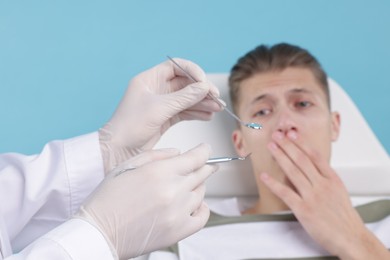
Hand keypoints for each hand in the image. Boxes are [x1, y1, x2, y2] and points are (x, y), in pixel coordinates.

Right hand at [75, 143, 217, 259]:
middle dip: (203, 166)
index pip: (196, 157)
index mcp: (159, 172)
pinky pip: (203, 216)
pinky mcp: (179, 231)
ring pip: (202, 193)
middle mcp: (172, 191)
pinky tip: (194, 204)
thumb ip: (156, 155)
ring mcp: (177, 212)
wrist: (98, 232)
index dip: (204, 151)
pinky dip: (202, 208)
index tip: (205, 149)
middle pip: (202, 173)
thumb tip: (179, 152)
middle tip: (201, 166)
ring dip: (197, 187)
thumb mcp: (127, 165)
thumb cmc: (108, 200)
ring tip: (183, 187)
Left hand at [99, 58, 221, 171]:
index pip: (176, 67)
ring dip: (203, 103)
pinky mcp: (165, 118)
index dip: (192, 71)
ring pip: (187, 99)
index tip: (204, 82)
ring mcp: (161, 104)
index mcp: (149, 80)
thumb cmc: (129, 126)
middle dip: (202, 90)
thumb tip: (204, 87)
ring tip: (217, 108)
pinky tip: (208, 115)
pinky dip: (197, 113)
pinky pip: (185, 111)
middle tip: (216, 98)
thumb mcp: (159, 108)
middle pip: (185, 84)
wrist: (118, 150)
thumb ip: (184, 97)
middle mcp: (156, 90)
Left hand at [260, 130, 387, 258]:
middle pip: (302, 160)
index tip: (292, 134)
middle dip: (288, 145)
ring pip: (293, 172)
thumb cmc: (344, 218)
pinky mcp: (304, 210)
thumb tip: (313, 168)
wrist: (351, 238)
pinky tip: (265, 175)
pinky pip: (285, 193)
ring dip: (280, 157)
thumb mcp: (339, 192)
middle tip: (277, 135)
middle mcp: (322, 185)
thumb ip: (325, 179)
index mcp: (332, 179)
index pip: (315, 156)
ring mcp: (312, 197)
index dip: (302, 144)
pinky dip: (273, 183)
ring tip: (271, 146)